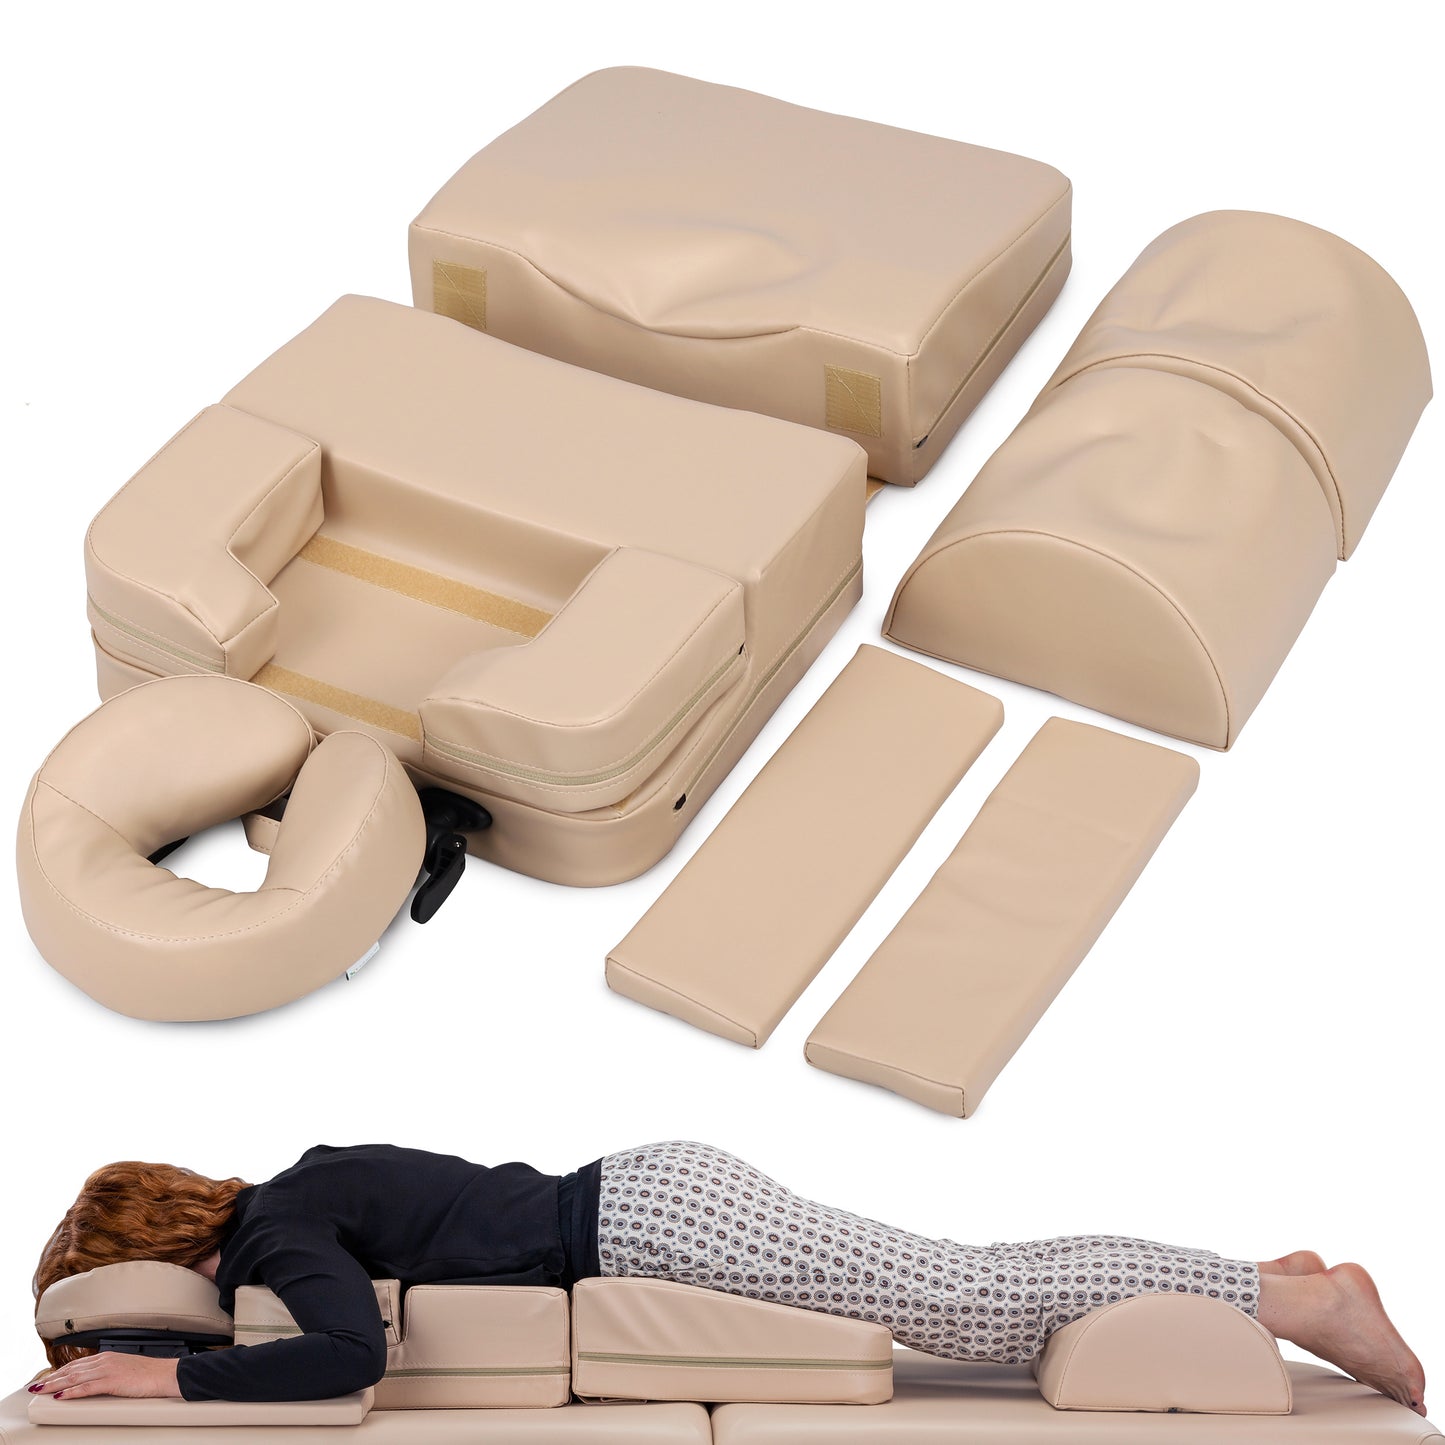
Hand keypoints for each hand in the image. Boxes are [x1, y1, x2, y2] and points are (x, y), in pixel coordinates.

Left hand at [30, 1352, 180, 1399]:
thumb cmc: (149, 1373)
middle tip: (36, 1386)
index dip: (60, 1371)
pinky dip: (72, 1392)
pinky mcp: (113, 1381)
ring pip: (75, 1377)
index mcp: (108, 1357)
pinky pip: (87, 1387)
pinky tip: (62, 1396)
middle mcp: (106, 1360)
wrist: (166, 1374)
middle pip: (72, 1369)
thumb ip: (109, 1372)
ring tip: (42, 1391)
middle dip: (52, 1378)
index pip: (78, 1364)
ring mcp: (109, 1370)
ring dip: (56, 1385)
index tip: (48, 1379)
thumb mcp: (125, 1369)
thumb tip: (96, 1382)